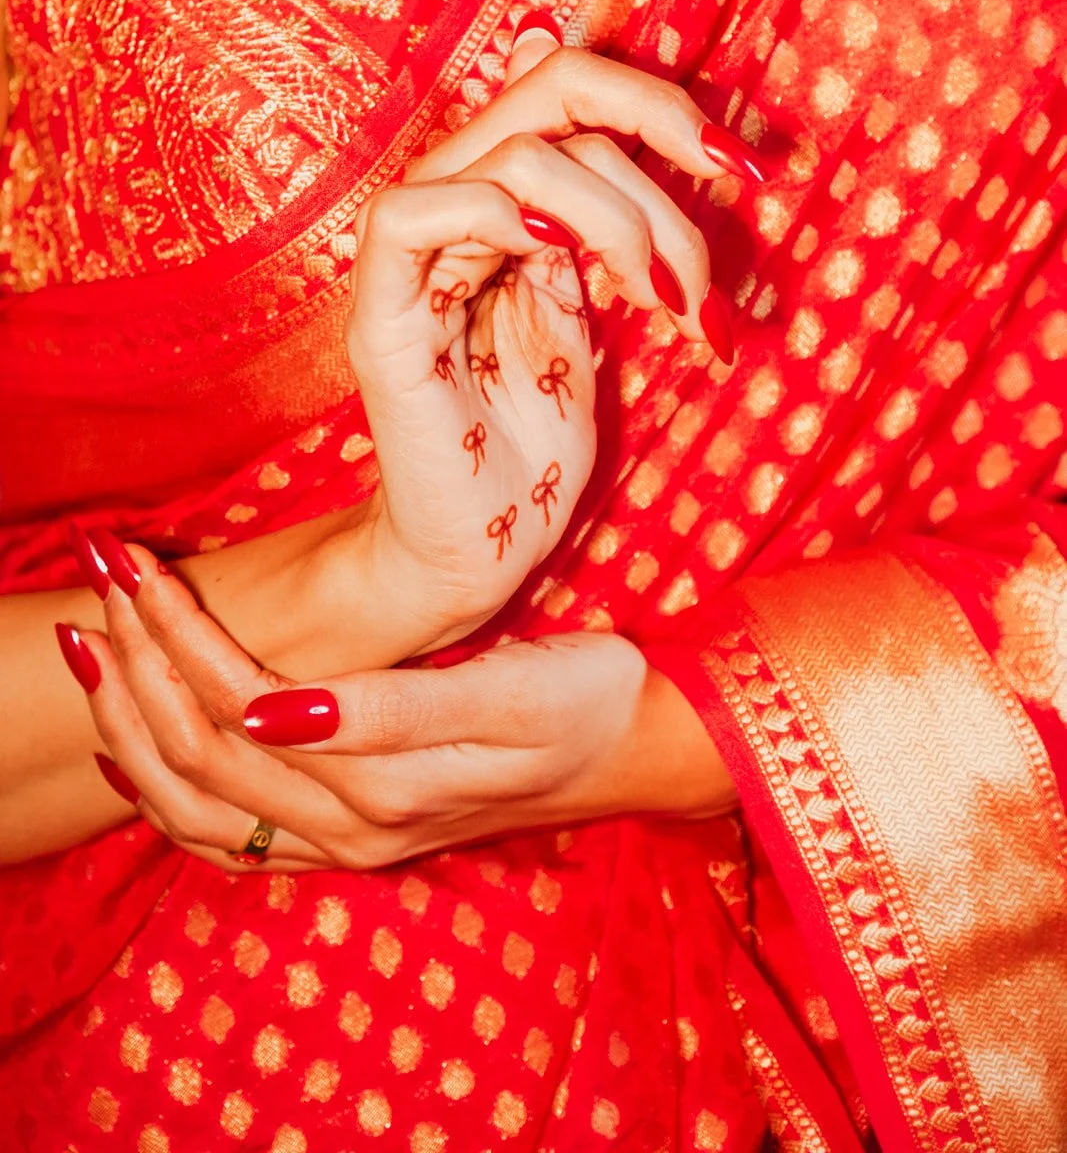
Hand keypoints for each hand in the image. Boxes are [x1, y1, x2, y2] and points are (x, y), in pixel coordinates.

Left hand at [82, 548, 735, 871]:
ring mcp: (348, 843)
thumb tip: (274, 711)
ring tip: (95, 644)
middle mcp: (349, 830)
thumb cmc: (583, 698)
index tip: (132, 564)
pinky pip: (229, 831)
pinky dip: (166, 786)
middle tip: (100, 581)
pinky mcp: (354, 835)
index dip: (176, 638)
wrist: (639, 749)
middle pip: (200, 757)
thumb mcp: (505, 694)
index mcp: (381, 788)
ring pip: (198, 802)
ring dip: (134, 723)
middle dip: (137, 668)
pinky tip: (136, 743)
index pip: (238, 710)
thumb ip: (391, 712)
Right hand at [322, 16, 758, 665]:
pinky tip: (558, 265)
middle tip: (716, 237)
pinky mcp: (380, 316)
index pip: (570, 85)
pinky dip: (499, 219)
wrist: (484, 549)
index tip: (754, 170)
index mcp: (503, 195)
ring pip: (519, 155)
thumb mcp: (596, 312)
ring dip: (625, 225)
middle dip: (663, 143)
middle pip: (552, 88)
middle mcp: (454, 202)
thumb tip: (669, 140)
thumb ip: (606, 225)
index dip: (665, 104)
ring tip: (671, 310)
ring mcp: (411, 256)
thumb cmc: (537, 442)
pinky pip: (416, 214)